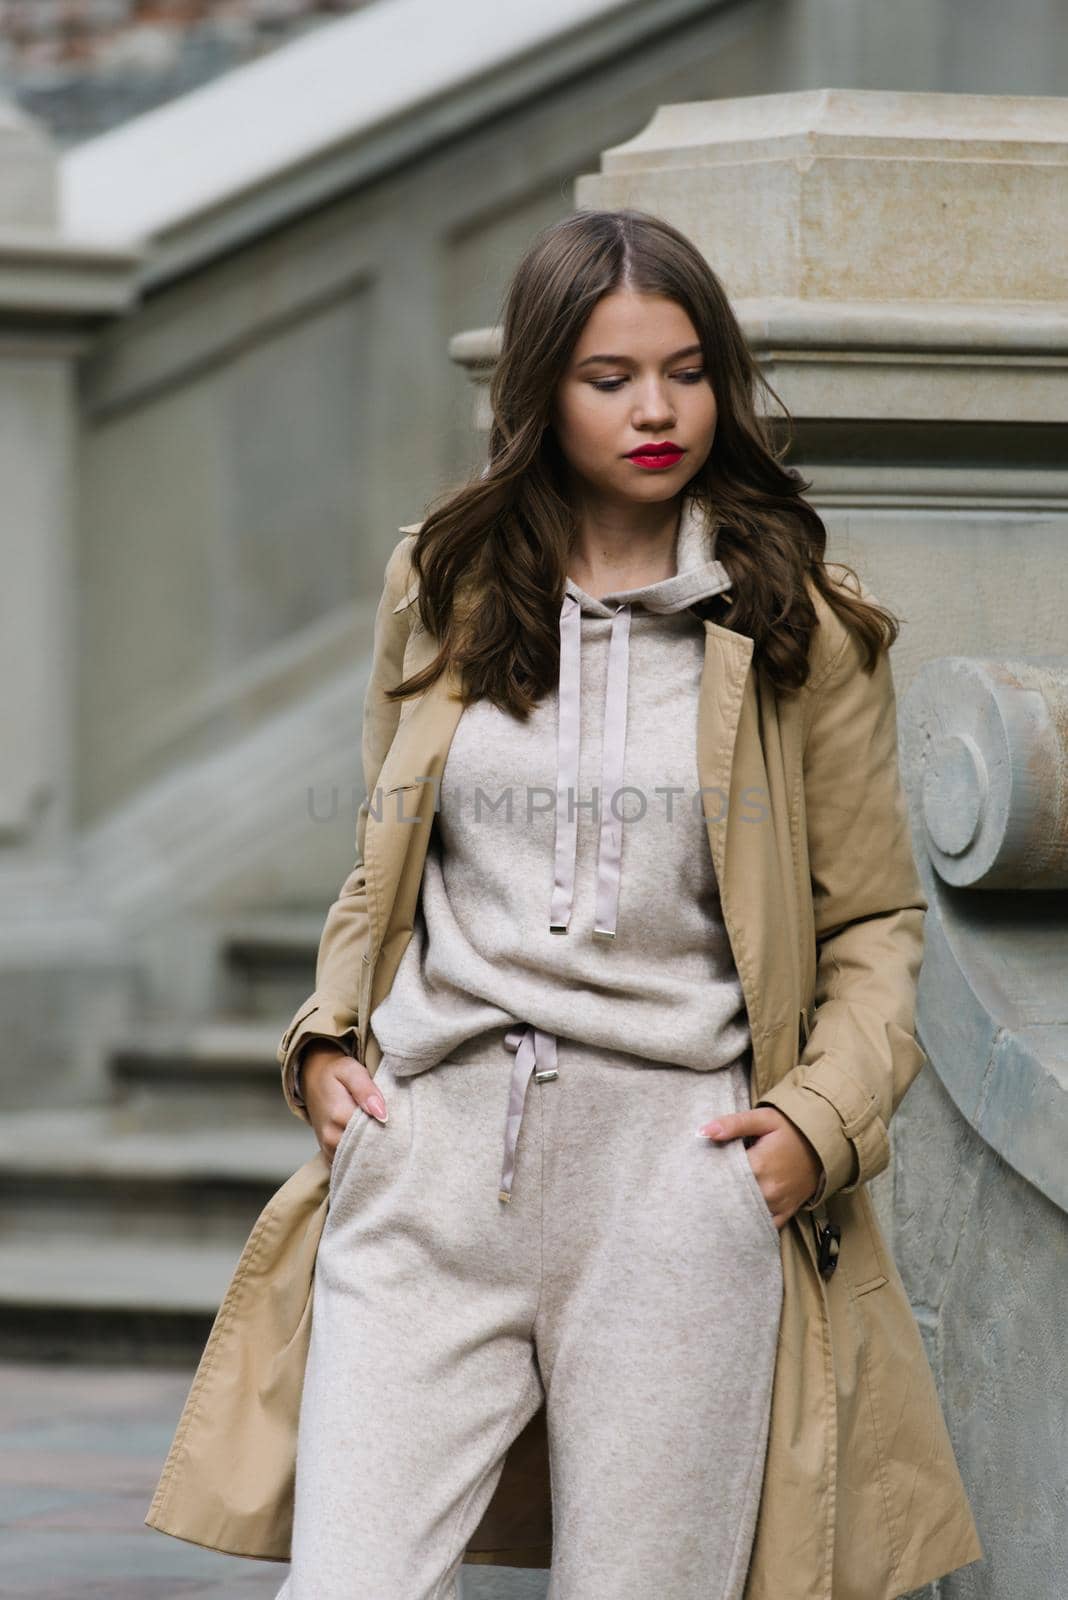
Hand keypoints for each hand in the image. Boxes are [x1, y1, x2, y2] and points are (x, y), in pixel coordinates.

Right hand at [300, 1042, 388, 1166]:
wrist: (311, 1079)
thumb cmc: (333, 1073)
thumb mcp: (350, 1070)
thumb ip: (366, 1090)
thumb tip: (382, 1114)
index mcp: (339, 1116)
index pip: (374, 1132)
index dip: (391, 1129)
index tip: (402, 1123)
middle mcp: (331, 1137)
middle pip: (368, 1149)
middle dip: (384, 1142)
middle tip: (398, 1131)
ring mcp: (328, 1149)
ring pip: (359, 1159)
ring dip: (374, 1151)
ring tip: (385, 1135)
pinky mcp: (329, 1154)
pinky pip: (350, 1164)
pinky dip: (362, 1157)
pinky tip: (371, 1145)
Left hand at [697, 1106, 822, 1231]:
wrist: (825, 1143)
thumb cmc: (791, 1129)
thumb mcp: (764, 1119)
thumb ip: (733, 1124)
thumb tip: (703, 1131)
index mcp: (759, 1166)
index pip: (722, 1175)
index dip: (708, 1172)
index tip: (699, 1168)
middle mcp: (767, 1190)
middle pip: (731, 1196)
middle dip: (716, 1191)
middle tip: (702, 1186)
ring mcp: (777, 1204)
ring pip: (744, 1212)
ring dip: (731, 1206)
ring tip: (716, 1198)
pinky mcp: (786, 1212)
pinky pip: (764, 1225)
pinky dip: (750, 1221)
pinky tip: (738, 1214)